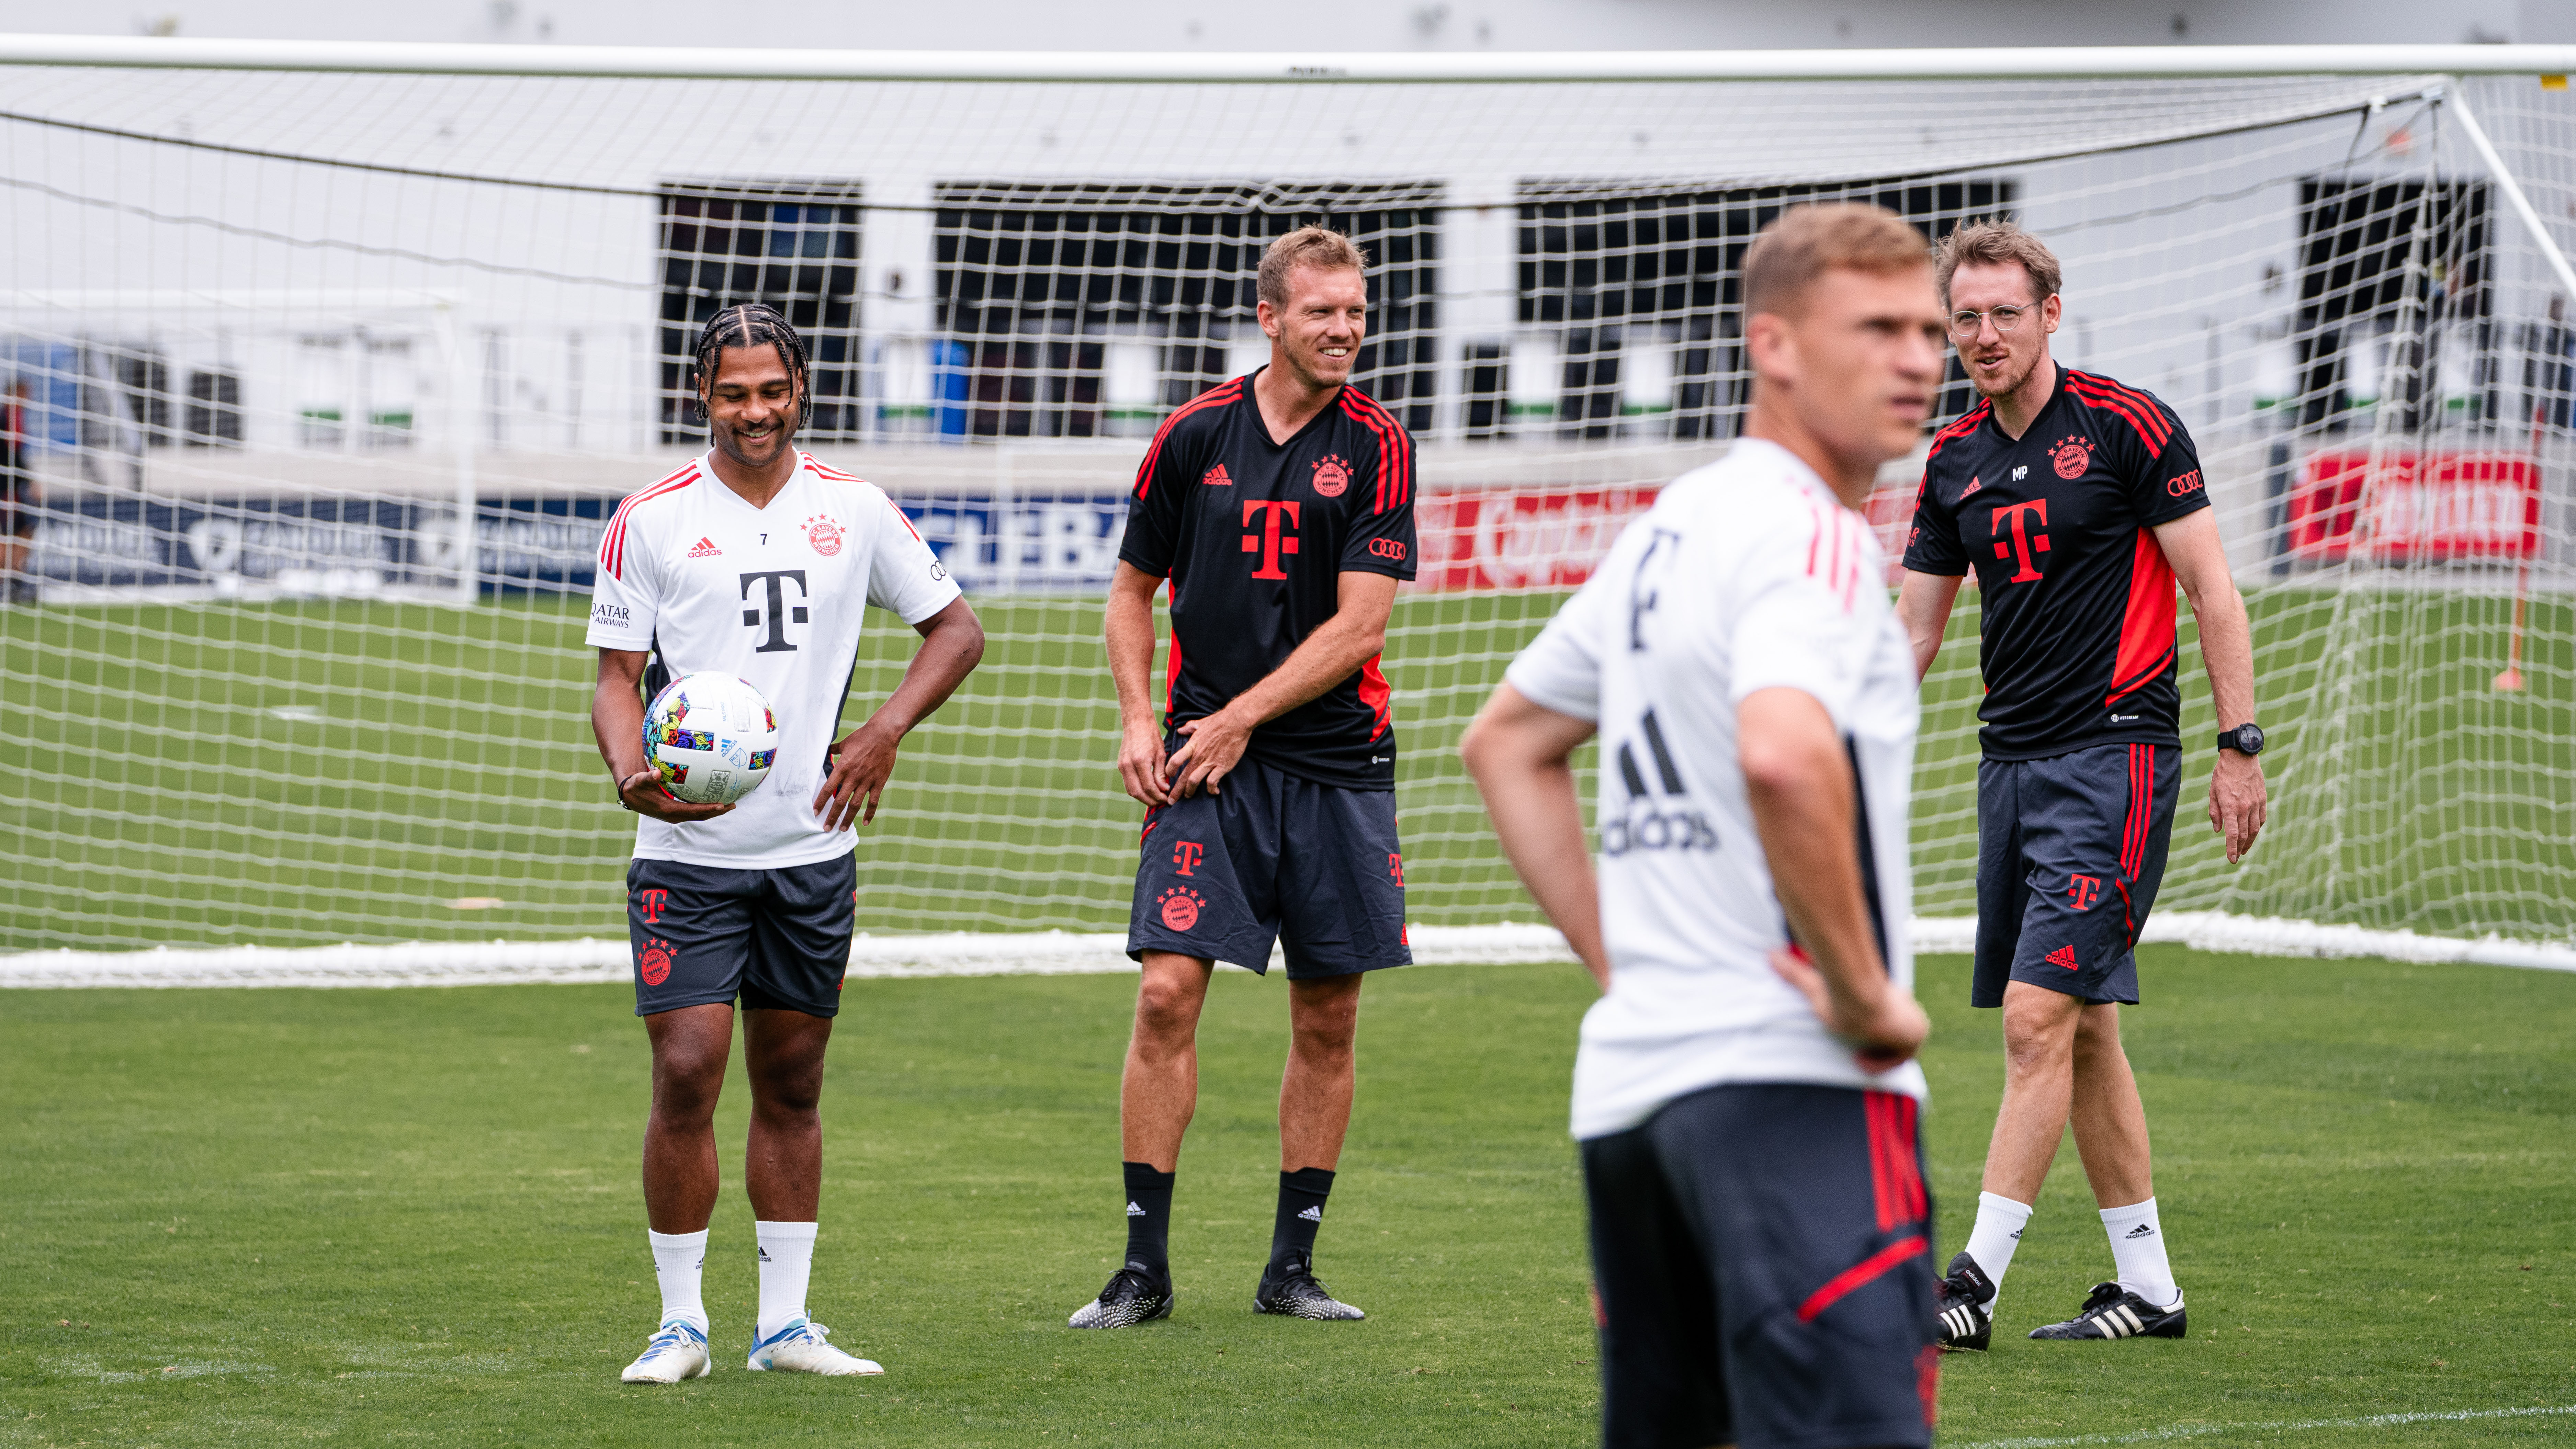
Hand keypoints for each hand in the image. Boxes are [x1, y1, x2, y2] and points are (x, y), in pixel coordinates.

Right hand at [617, 770, 734, 823]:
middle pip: (700, 816)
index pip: (692, 811)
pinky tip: (716, 799)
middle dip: (716, 812)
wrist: (630, 796)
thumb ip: (647, 778)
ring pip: (699, 815)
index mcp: (667, 809)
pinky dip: (706, 808)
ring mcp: (675, 815)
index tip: (721, 805)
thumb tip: (656, 773)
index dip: (707, 809)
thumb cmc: (635, 786)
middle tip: (732, 805)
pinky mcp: (676, 812)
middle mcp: (674, 815)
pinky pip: (695, 811)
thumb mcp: (638, 781)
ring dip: (714, 811)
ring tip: (730, 804)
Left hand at [813, 722, 901, 830]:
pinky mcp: (879, 782)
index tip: (815, 812)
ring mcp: (867, 781)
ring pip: (855, 805)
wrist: (884, 734)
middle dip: (832, 816)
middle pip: (840, 801)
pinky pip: (874, 802)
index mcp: (842, 767)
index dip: (820, 802)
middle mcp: (853, 776)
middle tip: (826, 828)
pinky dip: (869, 813)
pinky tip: (864, 822)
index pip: (828, 789)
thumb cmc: (862, 737)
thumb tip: (826, 752)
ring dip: (848, 819)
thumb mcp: (845, 743)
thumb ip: (834, 750)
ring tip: (842, 829)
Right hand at [1116, 718, 1170, 806]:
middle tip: (1161, 802)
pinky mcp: (1120, 766)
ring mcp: (1121, 766)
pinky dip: (1137, 790)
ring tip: (1155, 798)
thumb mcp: (1160, 754)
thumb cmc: (1151, 735)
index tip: (1167, 798)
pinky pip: (1127, 784)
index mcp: (1140, 761)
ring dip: (1143, 798)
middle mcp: (1128, 765)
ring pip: (1130, 790)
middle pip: (1137, 792)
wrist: (1136, 722)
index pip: (1149, 787)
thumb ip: (1161, 773)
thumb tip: (1164, 789)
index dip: (1158, 796)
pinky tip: (1147, 791)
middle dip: (1150, 800)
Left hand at [1165, 707, 1252, 798]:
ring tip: (1188, 796)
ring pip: (1194, 781)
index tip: (1168, 777)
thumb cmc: (1219, 721)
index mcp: (1192, 745)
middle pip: (1183, 776)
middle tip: (1171, 800)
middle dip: (1176, 790)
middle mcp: (1198, 756)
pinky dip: (1211, 789)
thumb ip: (1189, 728)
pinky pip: (1212, 782)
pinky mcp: (1222, 766)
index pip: (1175, 760)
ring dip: (1189, 791)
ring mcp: (1210, 762)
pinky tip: (1214, 792)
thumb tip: (1181, 730)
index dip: (1169, 770)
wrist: (1236, 722)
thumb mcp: (1200, 723)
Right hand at [1768, 945, 1929, 1071]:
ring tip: (1855, 1056)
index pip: (1889, 1020)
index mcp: (1893, 997)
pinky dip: (1881, 1063)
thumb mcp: (1817, 987)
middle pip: (1896, 1036)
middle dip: (1876, 1045)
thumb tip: (1769, 955)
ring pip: (1898, 1049)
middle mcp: (1908, 1010)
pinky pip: (1901, 1058)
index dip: (1873, 1034)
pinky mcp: (1916, 1037)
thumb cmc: (1839, 990)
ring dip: (1877, 1055)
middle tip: (1855, 1051)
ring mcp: (1915, 1024)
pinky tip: (1859, 1059)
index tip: (1855, 1041)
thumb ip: (1797, 974)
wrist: (1857, 995)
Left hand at [2208, 749, 2266, 862]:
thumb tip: (2217, 830)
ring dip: (2249, 842)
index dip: (2231, 849)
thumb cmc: (2223, 774)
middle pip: (2244, 835)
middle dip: (2240, 848)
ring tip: (2243, 849)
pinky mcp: (2263, 800)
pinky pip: (2261, 819)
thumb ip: (2215, 813)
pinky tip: (2252, 833)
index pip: (2233, 834)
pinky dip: (2257, 828)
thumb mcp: (2213, 793)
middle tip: (2236, 856)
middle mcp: (2245, 807)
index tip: (2231, 859)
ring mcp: (2256, 804)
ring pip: (2255, 829)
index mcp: (2230, 807)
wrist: (2241, 758)